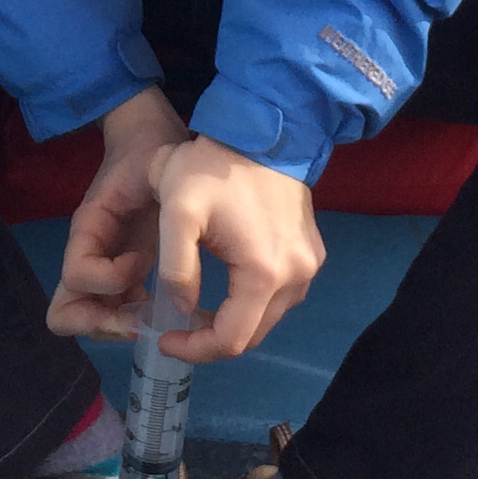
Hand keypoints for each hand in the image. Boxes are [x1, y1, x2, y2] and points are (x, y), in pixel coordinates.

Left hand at [43, 95, 327, 363]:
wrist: (261, 129)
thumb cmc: (213, 168)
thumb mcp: (177, 214)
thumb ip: (176, 268)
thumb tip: (183, 309)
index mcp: (264, 275)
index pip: (232, 341)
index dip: (195, 349)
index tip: (165, 338)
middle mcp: (297, 279)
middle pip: (253, 335)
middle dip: (212, 339)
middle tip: (177, 327)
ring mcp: (310, 266)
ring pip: (268, 317)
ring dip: (233, 321)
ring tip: (198, 308)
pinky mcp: (313, 253)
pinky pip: (281, 295)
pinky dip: (252, 301)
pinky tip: (226, 286)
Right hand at [46, 86, 186, 341]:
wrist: (150, 140)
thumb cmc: (148, 156)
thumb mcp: (151, 177)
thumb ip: (151, 214)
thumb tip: (150, 259)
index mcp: (86, 231)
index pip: (76, 277)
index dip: (110, 277)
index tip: (143, 259)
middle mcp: (87, 256)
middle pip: (65, 314)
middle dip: (101, 323)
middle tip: (141, 316)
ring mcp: (101, 268)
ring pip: (87, 320)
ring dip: (118, 325)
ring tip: (156, 313)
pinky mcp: (121, 274)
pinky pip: (114, 311)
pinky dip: (134, 319)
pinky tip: (166, 306)